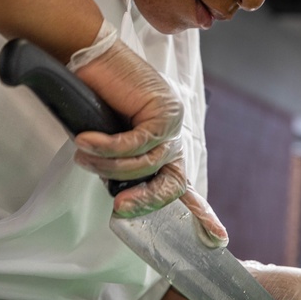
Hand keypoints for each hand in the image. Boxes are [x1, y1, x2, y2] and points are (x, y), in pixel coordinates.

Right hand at [71, 34, 227, 246]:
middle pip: (171, 184)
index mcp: (166, 144)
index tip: (218, 240)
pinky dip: (108, 146)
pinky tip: (85, 140)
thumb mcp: (110, 140)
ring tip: (82, 153)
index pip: (185, 186)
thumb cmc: (96, 97)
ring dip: (109, 165)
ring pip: (144, 165)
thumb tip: (121, 197)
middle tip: (119, 209)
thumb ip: (123, 166)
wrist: (91, 59)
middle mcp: (174, 134)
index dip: (202, 213)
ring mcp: (172, 122)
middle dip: (145, 201)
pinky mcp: (161, 110)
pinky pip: (134, 144)